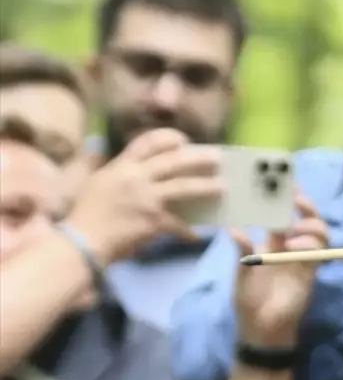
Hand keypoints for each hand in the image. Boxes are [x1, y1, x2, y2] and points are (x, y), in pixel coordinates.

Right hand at [67, 129, 221, 264]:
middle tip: (217, 158)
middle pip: (174, 161)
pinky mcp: (154, 221)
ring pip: (184, 187)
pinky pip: (179, 224)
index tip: (184, 140)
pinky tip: (198, 234)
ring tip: (222, 187)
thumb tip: (121, 160)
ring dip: (206, 186)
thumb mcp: (95, 182)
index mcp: (121, 166)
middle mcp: (137, 177)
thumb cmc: (86, 214)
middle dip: (198, 158)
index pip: (148, 142)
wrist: (83, 241)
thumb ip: (112, 169)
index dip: (168, 138)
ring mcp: (148, 198)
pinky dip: (189, 230)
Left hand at [233, 193, 327, 345]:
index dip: (287, 199)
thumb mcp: (241, 273)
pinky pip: (319, 253)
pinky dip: (310, 245)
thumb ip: (242, 250)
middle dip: (305, 205)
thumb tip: (232, 228)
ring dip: (310, 224)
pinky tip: (294, 247)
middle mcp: (291, 247)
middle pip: (308, 218)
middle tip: (296, 197)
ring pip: (319, 232)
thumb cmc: (249, 302)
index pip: (284, 214)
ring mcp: (304, 259)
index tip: (285, 182)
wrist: (261, 331)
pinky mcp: (311, 273)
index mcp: (273, 243)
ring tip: (294, 228)